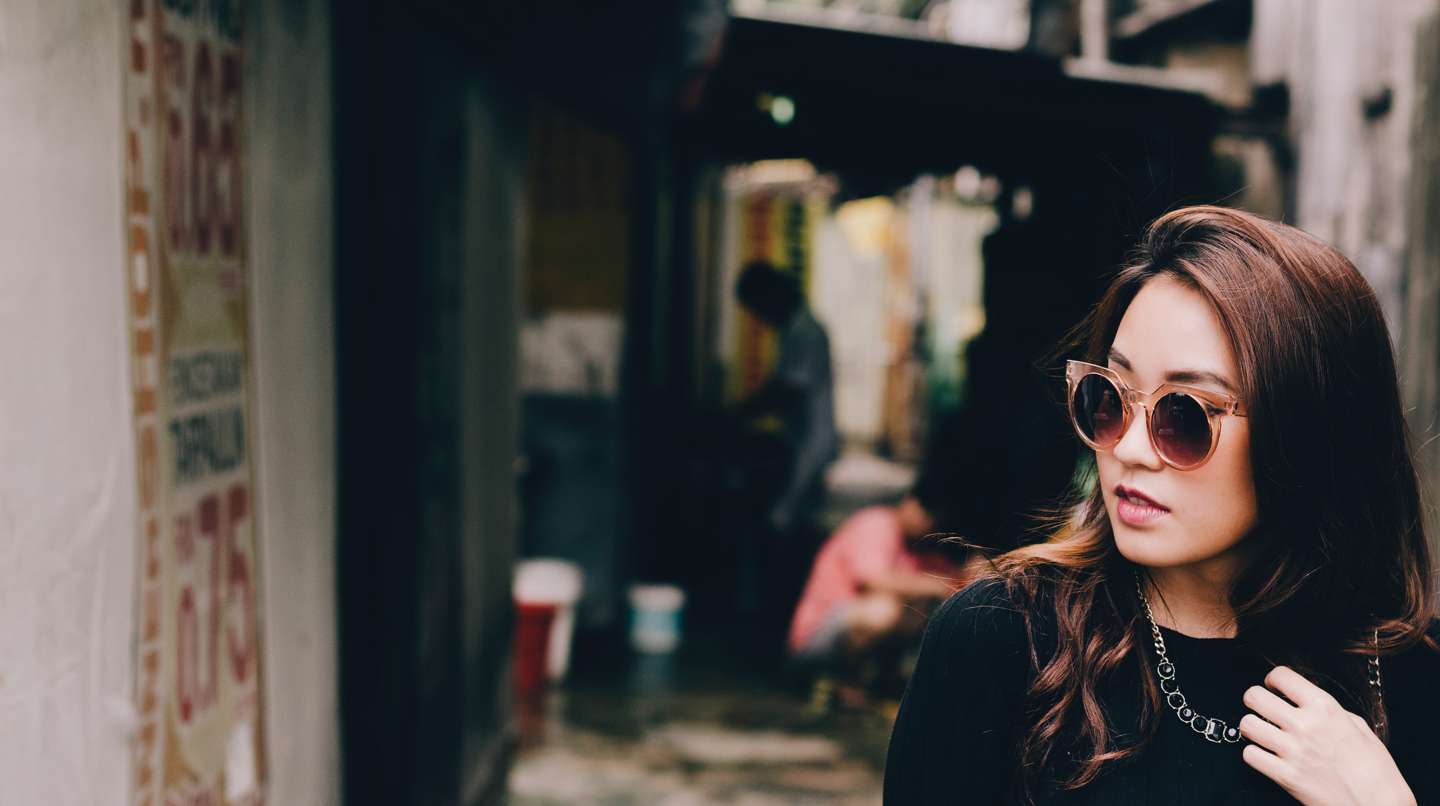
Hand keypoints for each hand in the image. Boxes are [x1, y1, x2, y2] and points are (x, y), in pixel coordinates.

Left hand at [1239, 666, 1414, 805]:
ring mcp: (1293, 751)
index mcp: (1325, 707)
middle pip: (1253, 696)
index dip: (1273, 680)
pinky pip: (1249, 755)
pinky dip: (1254, 755)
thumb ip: (1330, 711)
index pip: (1281, 675)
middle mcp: (1305, 725)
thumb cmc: (1376, 769)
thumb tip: (1308, 703)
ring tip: (1264, 733)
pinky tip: (1266, 756)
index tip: (1274, 688)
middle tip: (1263, 710)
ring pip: (1246, 724)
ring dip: (1252, 728)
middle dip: (1255, 700)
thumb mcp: (1359, 728)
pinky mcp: (1285, 776)